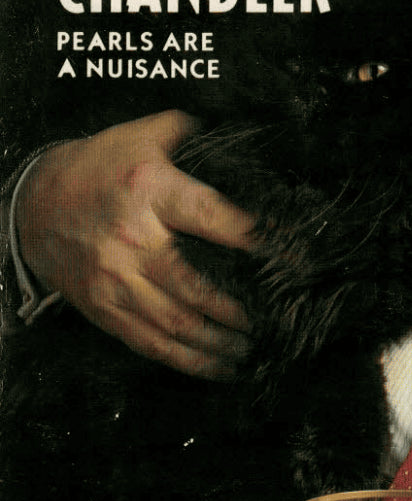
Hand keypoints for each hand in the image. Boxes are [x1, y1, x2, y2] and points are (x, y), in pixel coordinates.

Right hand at [15, 110, 254, 377]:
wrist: (33, 206)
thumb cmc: (95, 168)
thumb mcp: (139, 136)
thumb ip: (185, 132)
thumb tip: (232, 133)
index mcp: (148, 191)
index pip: (211, 217)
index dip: (253, 238)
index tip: (288, 257)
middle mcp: (133, 240)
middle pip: (195, 288)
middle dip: (236, 312)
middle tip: (265, 322)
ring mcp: (116, 280)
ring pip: (175, 325)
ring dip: (218, 344)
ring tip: (248, 351)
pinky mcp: (104, 308)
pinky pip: (149, 343)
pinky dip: (186, 362)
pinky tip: (216, 368)